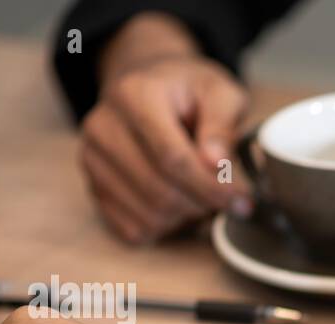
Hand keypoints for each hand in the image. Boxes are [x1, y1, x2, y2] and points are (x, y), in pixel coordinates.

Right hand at [79, 12, 250, 243]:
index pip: (172, 158)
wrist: (148, 84)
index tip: (241, 201)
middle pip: (160, 191)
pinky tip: (180, 206)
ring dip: (186, 218)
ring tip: (203, 197)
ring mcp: (93, 158)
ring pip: (148, 215)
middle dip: (203, 205)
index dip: (211, 187)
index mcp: (134, 96)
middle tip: (227, 201)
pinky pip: (133, 228)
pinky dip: (165, 228)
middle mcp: (103, 127)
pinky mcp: (94, 185)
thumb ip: (222, 124)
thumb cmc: (188, 90)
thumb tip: (215, 162)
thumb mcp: (218, 91)